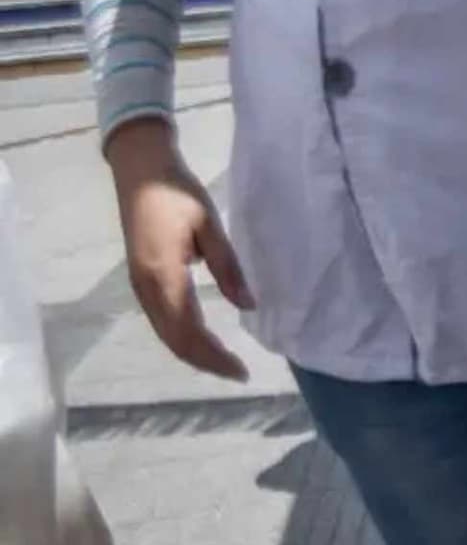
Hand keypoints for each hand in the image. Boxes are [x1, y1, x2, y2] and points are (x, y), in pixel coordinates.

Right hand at [107, 121, 249, 382]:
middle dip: (205, 361)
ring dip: (192, 351)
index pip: (190, 332)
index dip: (214, 356)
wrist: (139, 171)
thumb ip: (228, 268)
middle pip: (174, 339)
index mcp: (164, 277)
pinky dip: (181, 336)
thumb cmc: (177, 194)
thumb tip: (249, 306)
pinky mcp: (140, 279)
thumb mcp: (211, 227)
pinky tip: (200, 338)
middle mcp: (147, 288)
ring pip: (165, 332)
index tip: (241, 371)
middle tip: (237, 373)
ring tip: (223, 361)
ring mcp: (139, 285)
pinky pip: (160, 319)